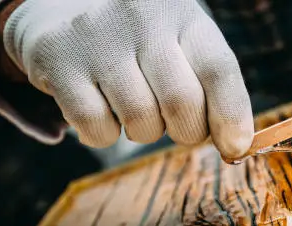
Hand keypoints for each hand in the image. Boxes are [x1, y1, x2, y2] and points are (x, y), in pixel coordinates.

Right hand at [3, 0, 253, 157]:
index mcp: (182, 14)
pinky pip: (97, 129)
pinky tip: (101, 107)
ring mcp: (95, 37)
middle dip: (187, 130)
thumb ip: (211, 88)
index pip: (217, 69)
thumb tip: (235, 146)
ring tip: (134, 106)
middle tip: (178, 125)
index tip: (234, 146)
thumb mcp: (183, 46)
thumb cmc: (141, 41)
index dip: (231, 116)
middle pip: (181, 102)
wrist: (63, 8)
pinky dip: (104, 135)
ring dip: (145, 132)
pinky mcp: (56, 59)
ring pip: (140, 120)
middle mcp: (140, 18)